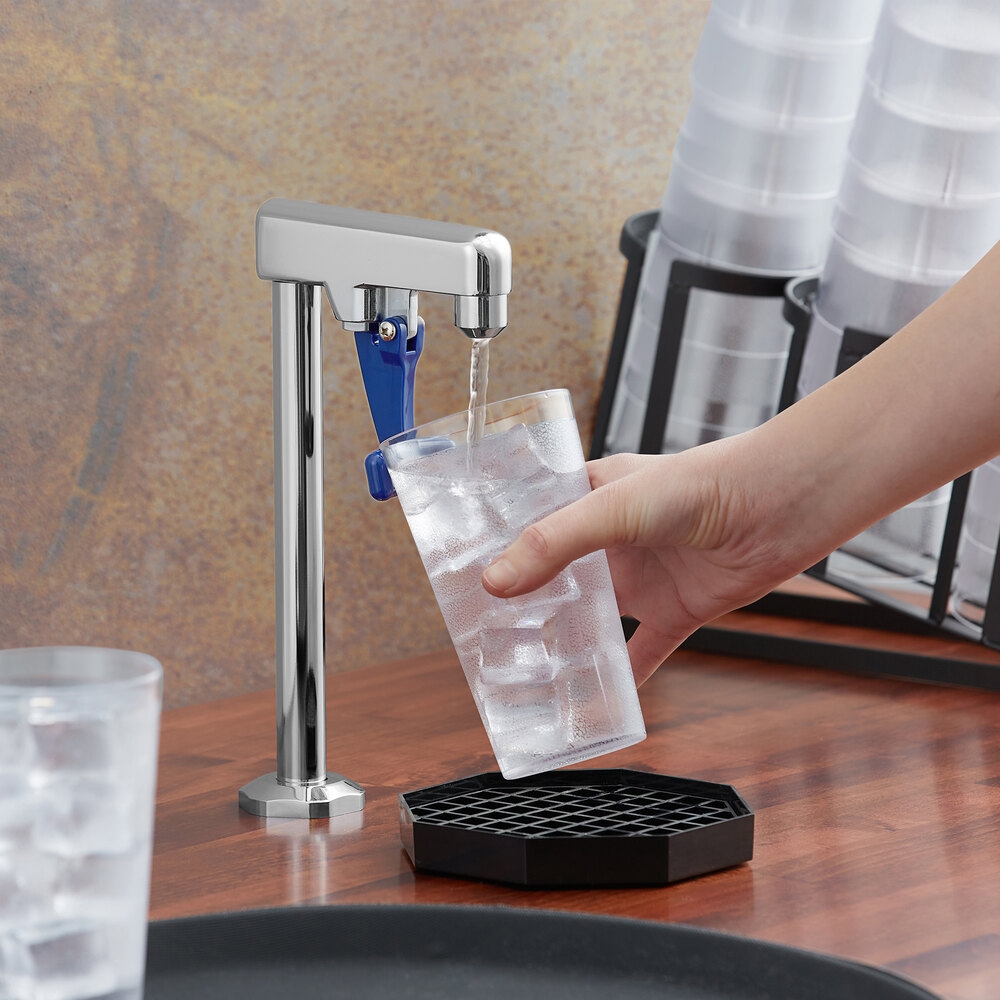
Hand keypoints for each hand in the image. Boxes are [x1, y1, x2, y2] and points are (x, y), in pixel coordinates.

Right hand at [482, 437, 795, 684]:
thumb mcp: (614, 508)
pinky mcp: (676, 611)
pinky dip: (624, 677)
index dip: (501, 548)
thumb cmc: (700, 485)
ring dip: (567, 641)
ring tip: (526, 671)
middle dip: (526, 602)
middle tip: (484, 633)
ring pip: (594, 617)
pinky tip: (600, 701)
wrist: (778, 507)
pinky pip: (643, 650)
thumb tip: (495, 584)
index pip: (532, 522)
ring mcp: (643, 577)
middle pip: (558, 576)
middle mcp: (612, 540)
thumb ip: (554, 543)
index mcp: (590, 497)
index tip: (463, 576)